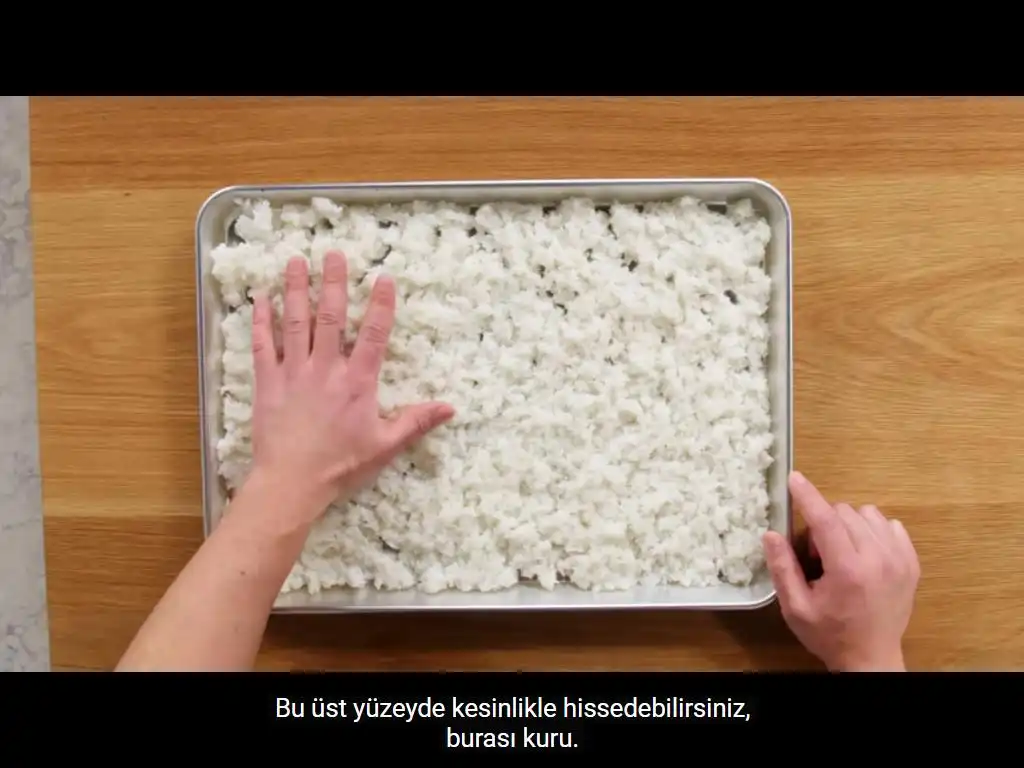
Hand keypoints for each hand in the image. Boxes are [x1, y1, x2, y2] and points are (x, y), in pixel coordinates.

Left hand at [249, 251, 454, 522]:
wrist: (291, 483)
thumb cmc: (341, 466)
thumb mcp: (385, 446)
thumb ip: (416, 422)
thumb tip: (450, 407)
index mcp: (358, 383)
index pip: (373, 335)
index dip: (380, 304)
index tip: (383, 277)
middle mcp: (326, 369)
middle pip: (330, 316)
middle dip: (333, 282)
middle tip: (334, 253)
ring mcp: (294, 373)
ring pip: (295, 323)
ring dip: (296, 289)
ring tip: (296, 260)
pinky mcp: (267, 383)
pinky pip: (262, 346)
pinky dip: (260, 320)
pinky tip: (260, 298)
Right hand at [762, 471, 920, 671]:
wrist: (872, 659)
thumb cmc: (829, 634)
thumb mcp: (795, 608)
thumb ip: (782, 568)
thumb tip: (771, 533)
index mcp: (847, 570)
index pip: (825, 520)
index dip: (808, 496)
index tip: (794, 479)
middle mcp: (877, 558)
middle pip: (844, 513)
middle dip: (824, 523)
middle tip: (817, 555)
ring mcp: (899, 559)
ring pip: (867, 514)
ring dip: (848, 524)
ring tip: (842, 552)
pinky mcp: (911, 563)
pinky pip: (890, 525)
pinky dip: (873, 531)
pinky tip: (864, 552)